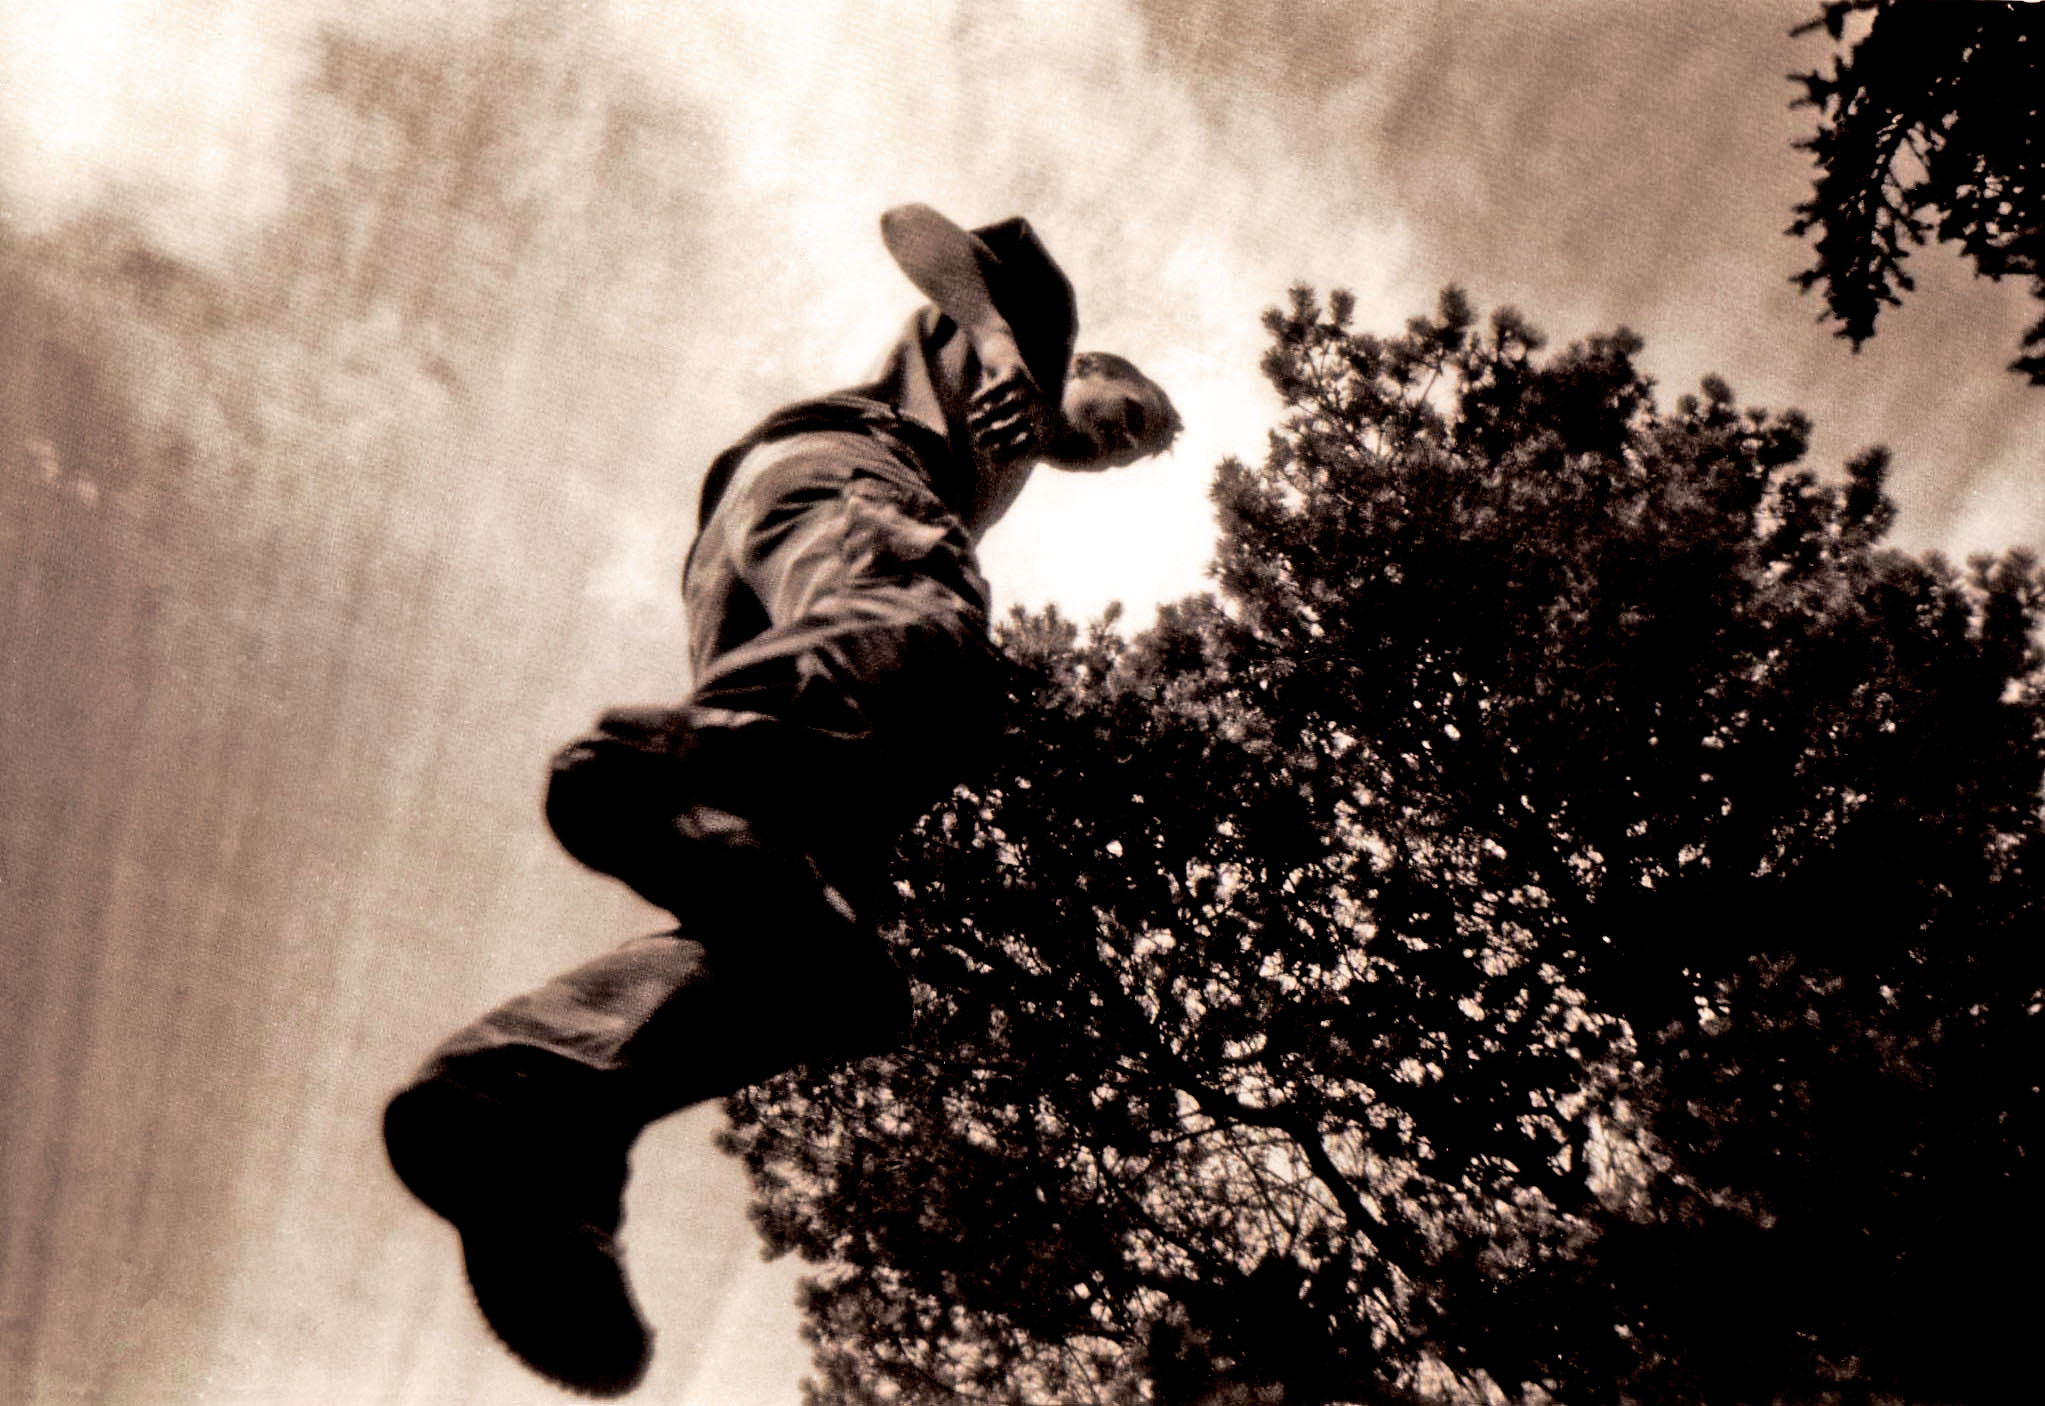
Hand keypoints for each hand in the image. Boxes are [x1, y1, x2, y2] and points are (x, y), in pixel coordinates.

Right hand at [969, 343, 1048, 463]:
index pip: (1027, 437)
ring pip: (1008, 407)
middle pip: (1019, 424)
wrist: (1002, 353)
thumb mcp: (1000, 413)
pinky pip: (1000, 387)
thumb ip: (998, 435)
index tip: (993, 458)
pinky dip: (985, 396)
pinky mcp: (1014, 371)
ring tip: (973, 423)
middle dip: (998, 435)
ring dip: (989, 417)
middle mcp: (1036, 402)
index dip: (1011, 449)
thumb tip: (992, 466)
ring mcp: (1027, 386)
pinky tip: (972, 403)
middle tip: (979, 443)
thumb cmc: (1000, 389)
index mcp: (1037, 415)